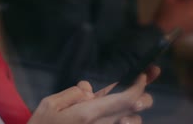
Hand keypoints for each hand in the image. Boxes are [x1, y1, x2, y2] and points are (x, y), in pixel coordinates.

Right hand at [28, 66, 159, 123]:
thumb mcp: (50, 105)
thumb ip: (72, 94)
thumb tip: (89, 89)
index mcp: (89, 114)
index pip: (125, 99)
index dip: (139, 86)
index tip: (142, 74)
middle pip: (134, 112)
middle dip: (141, 99)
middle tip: (139, 89)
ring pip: (132, 123)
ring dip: (133, 114)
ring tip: (127, 106)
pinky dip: (123, 122)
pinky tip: (119, 117)